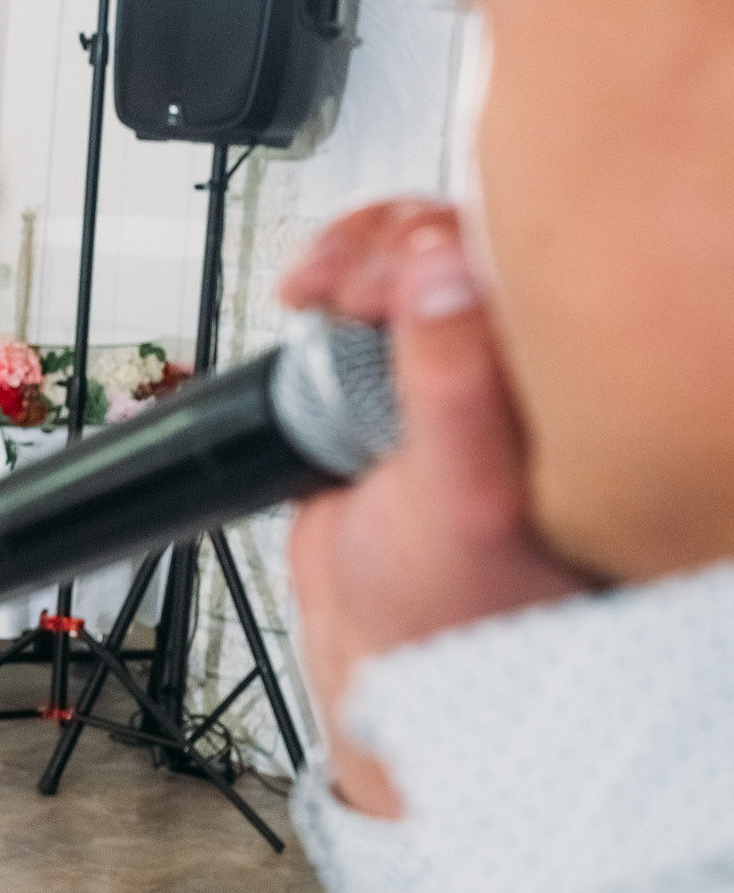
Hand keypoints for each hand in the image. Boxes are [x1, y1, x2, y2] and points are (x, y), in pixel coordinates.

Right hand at [281, 199, 592, 815]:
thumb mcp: (461, 496)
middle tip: (354, 288)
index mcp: (583, 390)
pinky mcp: (397, 368)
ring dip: (354, 254)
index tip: (413, 268)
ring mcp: (460, 361)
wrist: (378, 655)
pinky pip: (371, 289)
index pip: (548, 264)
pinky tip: (309, 294)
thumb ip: (452, 384)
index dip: (470, 244)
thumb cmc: (453, 609)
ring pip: (418, 253)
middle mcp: (531, 366)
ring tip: (320, 289)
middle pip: (479, 238)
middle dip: (395, 242)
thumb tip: (442, 268)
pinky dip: (331, 278)